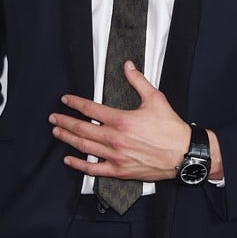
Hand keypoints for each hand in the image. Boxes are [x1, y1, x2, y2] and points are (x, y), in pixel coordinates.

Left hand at [50, 61, 189, 181]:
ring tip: (57, 133)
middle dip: (64, 122)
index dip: (75, 103)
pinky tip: (69, 160)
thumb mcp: (156, 100)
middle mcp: (115, 138)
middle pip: (81, 129)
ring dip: (67, 139)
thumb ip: (138, 81)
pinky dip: (79, 165)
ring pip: (84, 146)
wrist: (183, 153)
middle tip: (54, 118)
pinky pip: (93, 169)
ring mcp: (115, 156)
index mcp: (122, 120)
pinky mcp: (119, 170)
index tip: (67, 100)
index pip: (90, 110)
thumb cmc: (171, 130)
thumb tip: (128, 67)